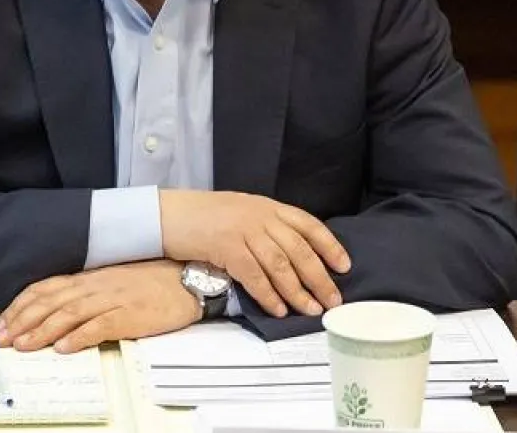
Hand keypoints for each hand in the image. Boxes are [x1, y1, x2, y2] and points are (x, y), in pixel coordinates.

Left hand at [0, 260, 200, 353]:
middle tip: (1, 339)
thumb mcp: (112, 281)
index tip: (2, 323)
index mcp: (89, 278)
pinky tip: (65, 348)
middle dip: (22, 320)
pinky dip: (81, 336)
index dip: (21, 306)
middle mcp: (95, 286)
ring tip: (23, 346)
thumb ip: (86, 293)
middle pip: (51, 302)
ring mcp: (112, 299)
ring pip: (69, 314)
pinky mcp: (130, 314)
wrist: (186, 276)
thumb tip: (57, 312)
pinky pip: (101, 325)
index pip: (45, 288)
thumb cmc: (151, 280)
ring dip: (42, 331)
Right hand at [160, 190, 350, 317]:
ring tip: (311, 310)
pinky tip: (279, 309)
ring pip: (281, 264)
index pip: (308, 224)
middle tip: (333, 300)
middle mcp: (260, 215)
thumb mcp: (242, 213)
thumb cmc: (206, 217)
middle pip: (299, 249)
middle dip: (320, 277)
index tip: (344, 266)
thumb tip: (294, 257)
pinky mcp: (227, 247)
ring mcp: (243, 230)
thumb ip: (267, 227)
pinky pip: (255, 275)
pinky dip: (269, 295)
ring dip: (299, 291)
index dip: (329, 245)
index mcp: (267, 206)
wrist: (172, 213)